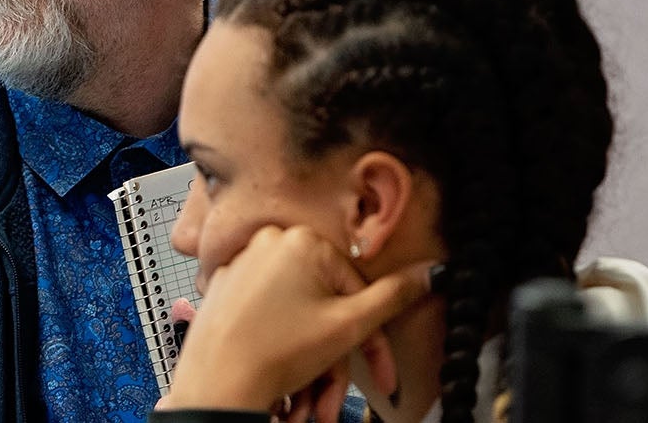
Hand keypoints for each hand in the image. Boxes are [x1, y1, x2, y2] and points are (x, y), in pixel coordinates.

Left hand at [156, 225, 431, 420]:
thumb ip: (394, 297)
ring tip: (306, 406)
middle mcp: (268, 244)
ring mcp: (241, 267)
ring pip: (297, 321)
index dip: (374, 344)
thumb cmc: (276, 353)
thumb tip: (433, 272)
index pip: (356, 292)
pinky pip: (268, 322)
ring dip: (310, 369)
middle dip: (335, 365)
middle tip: (334, 401)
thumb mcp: (349, 326)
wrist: (214, 387)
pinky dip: (282, 355)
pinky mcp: (223, 292)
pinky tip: (281, 390)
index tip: (383, 377)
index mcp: (302, 240)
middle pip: (325, 309)